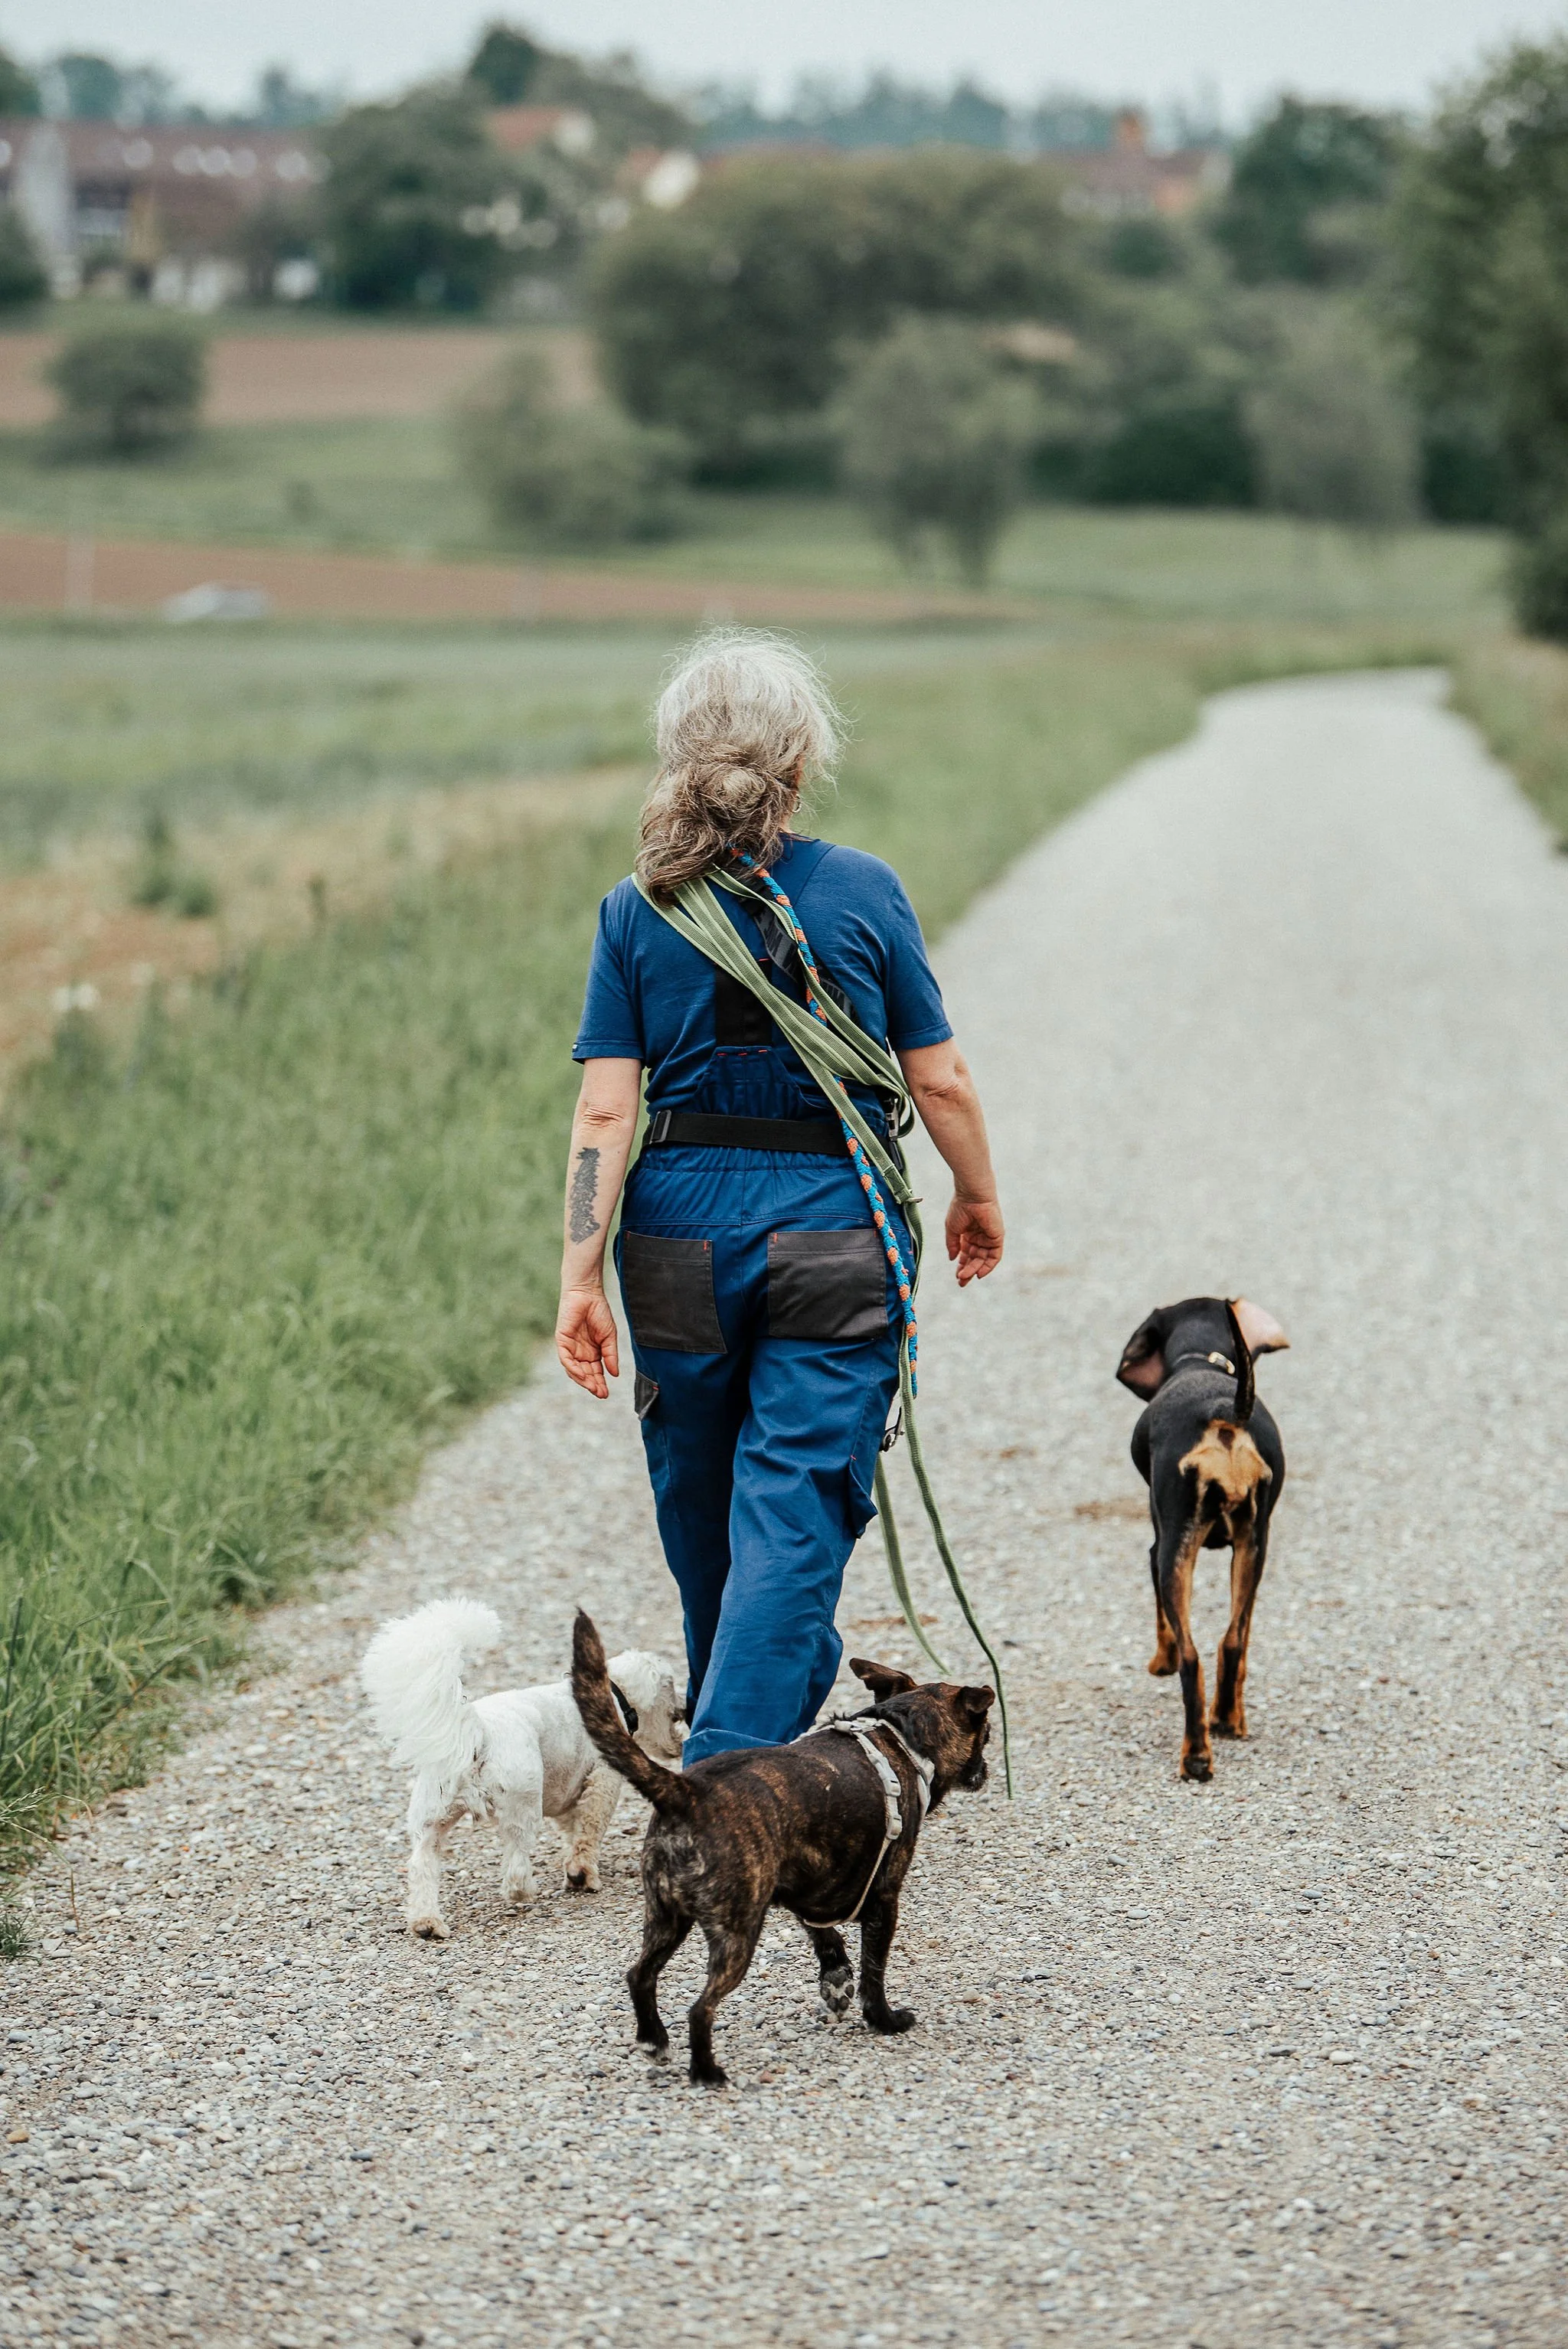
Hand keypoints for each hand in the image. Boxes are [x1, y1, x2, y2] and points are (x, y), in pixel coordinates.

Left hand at [556, 1284, 620, 1398]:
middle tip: (601, 1394)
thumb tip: (615, 1374)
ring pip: (574, 1370)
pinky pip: (566, 1359)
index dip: (600, 1383)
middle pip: (585, 1374)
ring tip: (593, 1387)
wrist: (588, 1293)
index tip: (606, 1394)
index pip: (595, 1372)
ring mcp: (570, 1348)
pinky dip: (573, 1368)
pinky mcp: (562, 1341)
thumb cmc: (599, 1311)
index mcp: (592, 1352)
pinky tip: (582, 1375)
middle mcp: (580, 1352)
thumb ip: (611, 1355)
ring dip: (583, 1380)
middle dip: (593, 1385)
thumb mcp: (610, 1336)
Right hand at [945, 1195, 1003, 1285]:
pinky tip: (979, 1273)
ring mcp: (988, 1238)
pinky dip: (988, 1266)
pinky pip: (994, 1256)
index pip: (966, 1254)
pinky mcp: (997, 1238)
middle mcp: (979, 1237)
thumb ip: (953, 1245)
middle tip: (961, 1282)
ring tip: (965, 1276)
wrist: (972, 1196)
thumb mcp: (952, 1229)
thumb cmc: (960, 1208)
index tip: (957, 1276)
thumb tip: (953, 1259)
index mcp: (968, 1234)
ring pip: (982, 1259)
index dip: (962, 1266)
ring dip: (974, 1269)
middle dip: (968, 1271)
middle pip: (974, 1259)